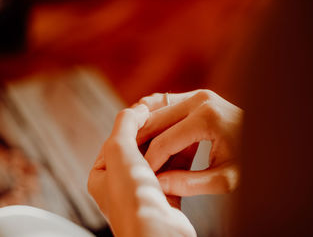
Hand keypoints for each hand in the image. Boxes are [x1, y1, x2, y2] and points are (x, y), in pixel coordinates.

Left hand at [87, 105, 195, 236]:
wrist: (158, 234)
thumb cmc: (134, 200)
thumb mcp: (120, 152)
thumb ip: (125, 125)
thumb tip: (137, 108)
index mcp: (102, 174)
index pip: (118, 138)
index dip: (134, 121)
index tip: (151, 107)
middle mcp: (122, 184)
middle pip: (140, 146)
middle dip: (155, 131)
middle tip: (169, 114)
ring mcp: (145, 190)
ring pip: (159, 157)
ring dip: (170, 142)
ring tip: (183, 125)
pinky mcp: (167, 196)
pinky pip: (175, 170)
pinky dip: (182, 157)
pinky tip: (192, 144)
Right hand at [136, 89, 242, 195]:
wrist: (268, 135)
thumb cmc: (251, 159)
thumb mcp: (226, 178)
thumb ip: (190, 183)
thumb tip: (158, 183)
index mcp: (207, 118)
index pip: (163, 143)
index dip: (148, 164)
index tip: (142, 180)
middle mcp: (200, 100)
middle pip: (153, 122)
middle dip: (138, 145)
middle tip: (129, 166)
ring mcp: (198, 94)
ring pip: (154, 109)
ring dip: (141, 129)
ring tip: (133, 151)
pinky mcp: (196, 95)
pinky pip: (164, 103)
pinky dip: (151, 117)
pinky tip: (145, 135)